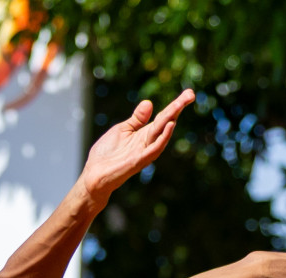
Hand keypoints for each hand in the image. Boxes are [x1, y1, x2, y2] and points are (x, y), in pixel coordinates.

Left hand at [78, 90, 194, 203]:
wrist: (95, 175)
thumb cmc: (107, 154)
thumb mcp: (122, 130)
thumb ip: (136, 119)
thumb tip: (149, 103)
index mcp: (144, 134)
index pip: (163, 117)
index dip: (175, 105)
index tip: (188, 93)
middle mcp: (148, 142)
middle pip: (166, 122)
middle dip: (178, 108)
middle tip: (191, 94)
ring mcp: (144, 151)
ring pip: (162, 133)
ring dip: (172, 119)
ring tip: (180, 104)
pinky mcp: (139, 160)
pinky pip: (154, 148)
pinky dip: (163, 137)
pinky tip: (169, 125)